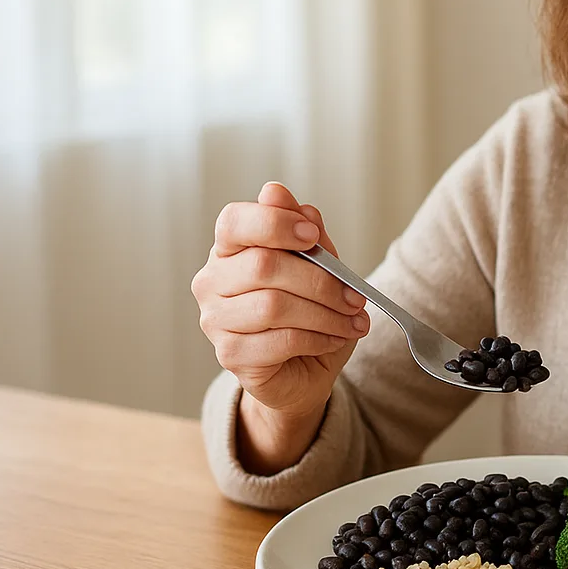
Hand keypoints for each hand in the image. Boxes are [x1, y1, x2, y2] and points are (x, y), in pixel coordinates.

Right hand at [191, 182, 369, 470]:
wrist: (304, 371)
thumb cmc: (309, 311)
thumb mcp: (319, 267)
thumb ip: (306, 234)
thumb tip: (286, 197)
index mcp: (229, 249)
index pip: (234, 222)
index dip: (273, 223)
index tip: (312, 235)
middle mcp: (212, 281)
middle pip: (263, 265)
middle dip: (320, 280)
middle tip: (355, 295)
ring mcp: (215, 320)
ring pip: (273, 306)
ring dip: (325, 314)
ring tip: (353, 320)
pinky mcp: (229, 355)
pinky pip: (280, 341)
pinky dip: (317, 338)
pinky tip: (335, 339)